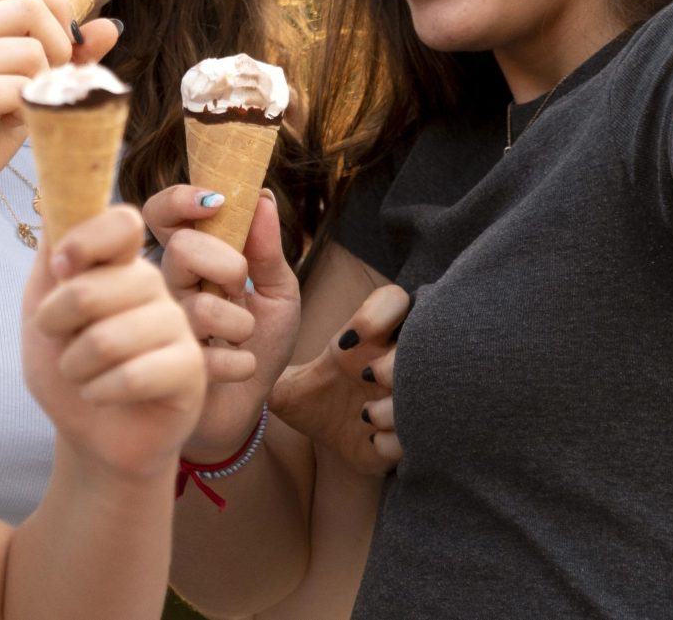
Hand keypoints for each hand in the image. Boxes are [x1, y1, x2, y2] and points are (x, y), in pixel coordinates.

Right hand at [0, 0, 121, 220]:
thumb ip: (68, 53)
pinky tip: (16, 122)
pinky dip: (31, 108)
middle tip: (49, 80)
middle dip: (59, 45)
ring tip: (29, 105)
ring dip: (45, 83)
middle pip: (31, 5)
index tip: (63, 44)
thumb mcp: (33, 82)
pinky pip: (18, 88)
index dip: (58, 4)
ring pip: (30, 50)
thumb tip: (111, 28)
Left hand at [24, 206, 203, 483]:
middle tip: (61, 341)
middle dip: (57, 323)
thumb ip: (52, 253)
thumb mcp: (41, 306)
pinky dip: (99, 391)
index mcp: (122, 263)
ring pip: (108, 337)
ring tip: (83, 374)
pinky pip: (133, 375)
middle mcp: (155, 286)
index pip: (122, 223)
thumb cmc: (67, 366)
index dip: (85, 241)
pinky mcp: (191, 369)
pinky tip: (103, 395)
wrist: (89, 434)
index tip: (59, 267)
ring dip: (76, 366)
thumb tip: (56, 193)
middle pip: (96, 287)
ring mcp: (177, 326)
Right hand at [147, 187, 300, 462]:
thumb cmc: (260, 341)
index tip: (217, 200)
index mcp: (189, 260)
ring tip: (244, 337)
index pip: (162, 215)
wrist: (252, 405)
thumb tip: (261, 197)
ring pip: (198, 307)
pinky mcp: (168, 371)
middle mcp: (167, 287)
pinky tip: (242, 368)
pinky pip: (207, 357)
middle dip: (225, 262)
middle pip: (180, 250)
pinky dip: (240, 363)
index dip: (179, 200)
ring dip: (238, 322)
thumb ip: (268, 250)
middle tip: (240, 282)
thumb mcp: (277, 292)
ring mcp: (162, 328)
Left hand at [267, 286, 408, 475]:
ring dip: (395, 404)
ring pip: (422, 392)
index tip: (345, 342)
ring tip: (365, 415)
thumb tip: (251, 231)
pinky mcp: (402, 438)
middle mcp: (390, 363)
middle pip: (421, 343)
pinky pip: (414, 436)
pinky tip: (370, 440)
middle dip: (398, 360)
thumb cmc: (300, 390)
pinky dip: (393, 439)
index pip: (392, 302)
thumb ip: (257, 306)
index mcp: (363, 339)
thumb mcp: (274, 355)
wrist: (311, 440)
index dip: (378, 314)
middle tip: (368, 375)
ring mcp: (400, 399)